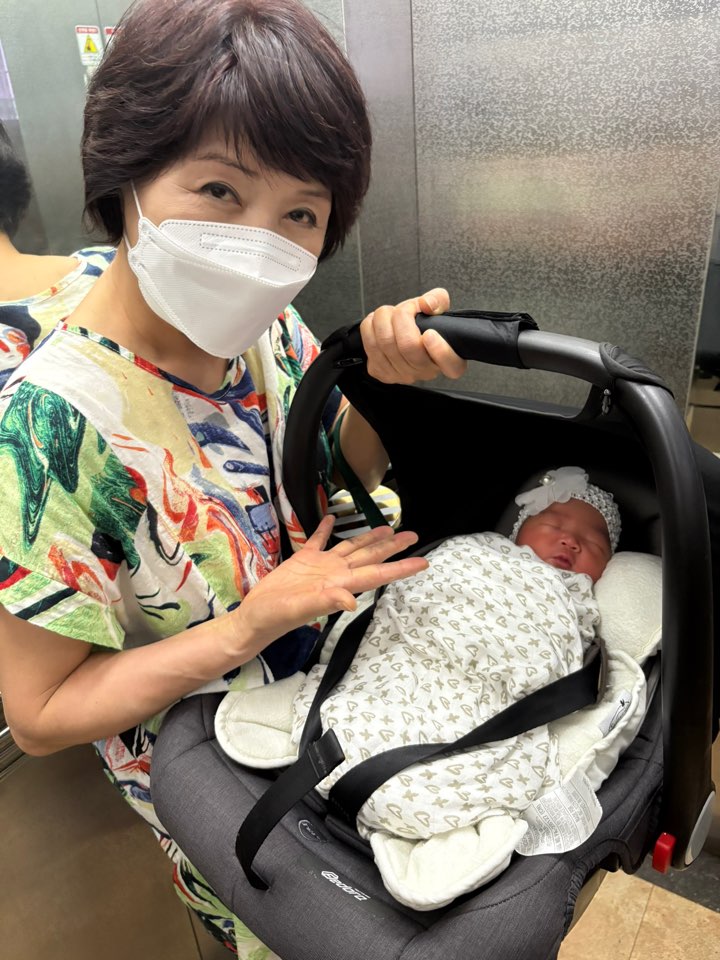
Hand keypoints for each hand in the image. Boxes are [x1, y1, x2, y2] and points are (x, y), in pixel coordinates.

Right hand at [227, 517, 428, 657]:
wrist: (255, 617)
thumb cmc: (277, 616)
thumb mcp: (300, 609)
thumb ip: (326, 603)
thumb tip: (351, 601)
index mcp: (339, 583)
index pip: (378, 574)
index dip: (401, 568)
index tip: (423, 563)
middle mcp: (335, 573)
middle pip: (370, 557)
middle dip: (393, 547)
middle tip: (413, 535)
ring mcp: (320, 566)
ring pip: (351, 547)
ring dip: (369, 538)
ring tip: (387, 527)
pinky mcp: (303, 560)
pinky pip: (318, 540)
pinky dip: (326, 529)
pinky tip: (333, 517)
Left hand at [360, 287, 466, 383]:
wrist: (403, 335)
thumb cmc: (422, 324)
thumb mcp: (437, 307)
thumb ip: (438, 300)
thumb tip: (426, 304)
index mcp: (451, 359)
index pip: (450, 364)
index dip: (439, 350)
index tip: (429, 333)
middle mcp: (427, 372)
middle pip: (408, 345)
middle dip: (401, 316)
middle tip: (404, 309)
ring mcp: (404, 375)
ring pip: (386, 342)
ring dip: (384, 317)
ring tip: (390, 313)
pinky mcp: (383, 373)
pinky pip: (370, 345)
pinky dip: (371, 326)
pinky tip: (379, 324)